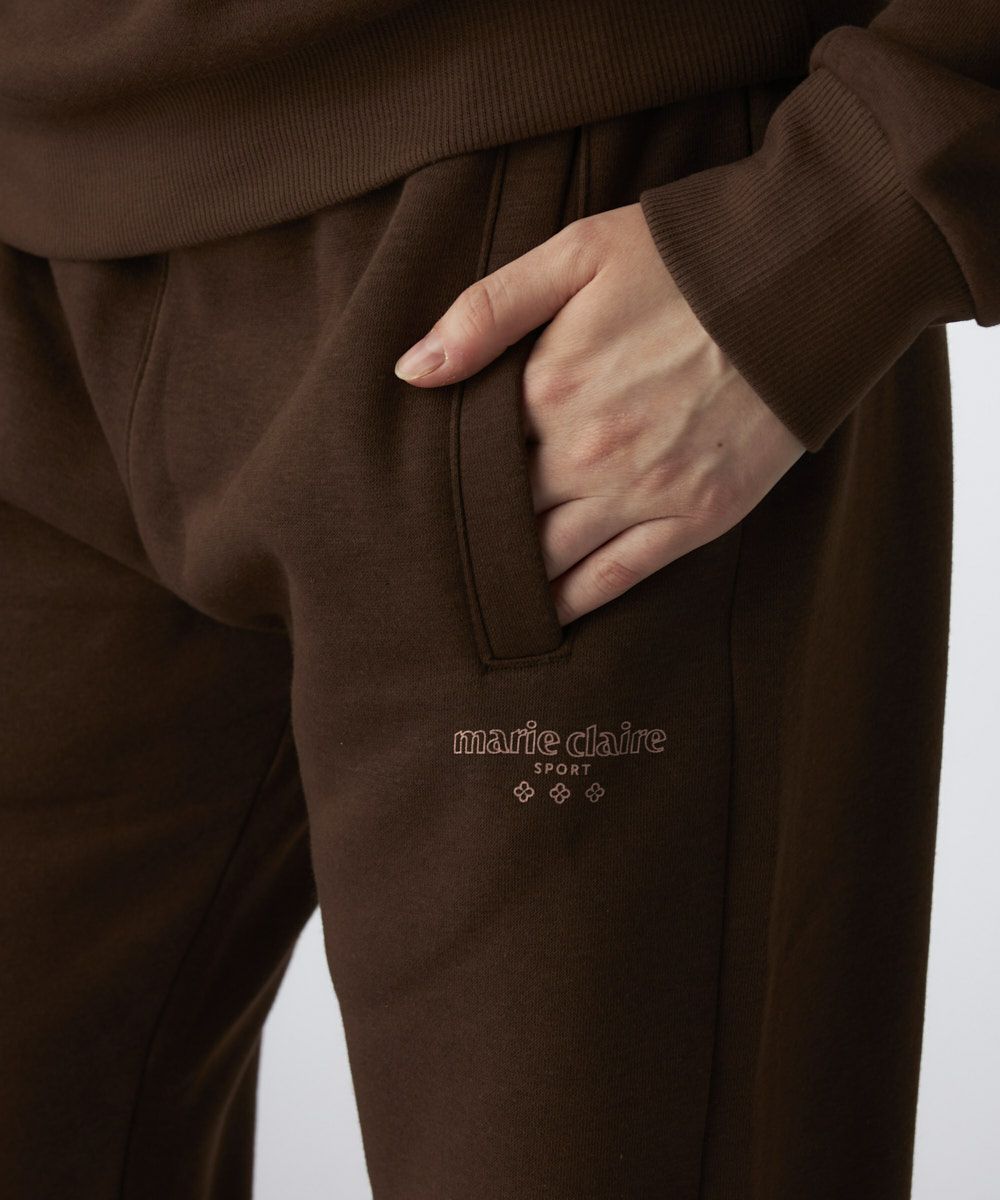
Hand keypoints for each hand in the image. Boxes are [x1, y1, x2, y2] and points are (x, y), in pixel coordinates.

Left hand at [394, 202, 805, 625]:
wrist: (806, 278)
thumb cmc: (686, 258)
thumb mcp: (578, 252)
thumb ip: (488, 311)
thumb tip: (410, 371)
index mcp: (548, 388)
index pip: (471, 457)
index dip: (443, 480)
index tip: (417, 499)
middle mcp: (586, 452)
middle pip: (504, 515)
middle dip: (470, 537)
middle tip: (434, 562)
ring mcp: (643, 491)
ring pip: (551, 558)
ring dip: (513, 579)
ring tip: (479, 597)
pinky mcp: (695, 517)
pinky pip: (617, 577)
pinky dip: (575, 602)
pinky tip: (546, 616)